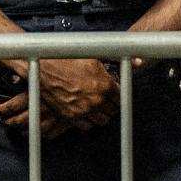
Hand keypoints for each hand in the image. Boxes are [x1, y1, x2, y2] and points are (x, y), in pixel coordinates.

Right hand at [0, 56, 116, 129]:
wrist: (43, 66)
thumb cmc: (67, 58)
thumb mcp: (95, 54)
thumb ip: (118, 58)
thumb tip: (137, 61)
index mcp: (105, 85)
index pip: (121, 98)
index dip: (118, 94)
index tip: (114, 92)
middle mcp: (96, 100)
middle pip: (113, 111)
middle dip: (111, 105)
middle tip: (106, 98)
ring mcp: (83, 110)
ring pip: (101, 121)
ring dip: (101, 114)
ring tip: (96, 105)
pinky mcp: (71, 117)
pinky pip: (86, 126)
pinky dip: (88, 120)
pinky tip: (86, 111)